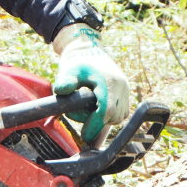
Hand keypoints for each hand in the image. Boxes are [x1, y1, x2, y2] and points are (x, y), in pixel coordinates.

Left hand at [52, 23, 129, 145]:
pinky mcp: (126, 96)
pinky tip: (94, 111)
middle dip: (94, 121)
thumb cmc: (79, 62)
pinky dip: (107, 116)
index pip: (106, 110)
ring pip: (117, 117)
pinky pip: (120, 114)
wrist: (91, 51)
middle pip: (112, 116)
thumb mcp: (69, 70)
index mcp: (110, 81)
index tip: (85, 135)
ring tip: (84, 108)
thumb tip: (60, 91)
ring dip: (101, 119)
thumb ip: (65, 82)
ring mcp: (126, 92)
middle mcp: (122, 87)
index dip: (95, 124)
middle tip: (76, 113)